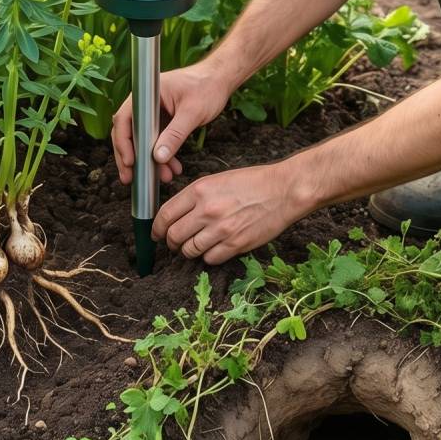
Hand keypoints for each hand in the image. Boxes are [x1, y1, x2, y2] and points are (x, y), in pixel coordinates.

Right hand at [111, 60, 230, 185]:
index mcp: (146, 94)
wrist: (220, 80)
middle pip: (128, 132)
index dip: (123, 142)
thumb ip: (175, 135)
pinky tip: (172, 168)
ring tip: (162, 177)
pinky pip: (156, 140)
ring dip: (149, 160)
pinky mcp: (162, 120)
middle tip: (130, 178)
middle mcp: (145, 103)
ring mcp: (153, 112)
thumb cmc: (207, 86)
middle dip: (130, 157)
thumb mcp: (192, 113)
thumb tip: (158, 157)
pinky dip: (162, 155)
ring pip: (142, 140)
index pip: (125, 119)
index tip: (130, 162)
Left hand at [152, 162, 305, 263]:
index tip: (157, 233)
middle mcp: (207, 210)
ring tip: (195, 246)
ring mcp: (221, 229)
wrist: (283, 190)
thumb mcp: (217, 180)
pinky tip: (214, 249)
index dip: (157, 228)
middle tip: (174, 243)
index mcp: (199, 190)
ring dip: (189, 251)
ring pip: (189, 250)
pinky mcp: (235, 244)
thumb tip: (176, 215)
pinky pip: (210, 259)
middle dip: (170, 242)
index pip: (165, 215)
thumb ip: (195, 196)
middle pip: (174, 236)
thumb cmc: (252, 182)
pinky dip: (208, 257)